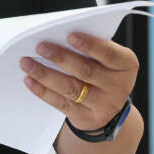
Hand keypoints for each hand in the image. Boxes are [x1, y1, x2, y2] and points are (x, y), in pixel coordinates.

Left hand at [19, 32, 137, 130]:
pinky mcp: (87, 118)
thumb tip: (57, 37)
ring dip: (45, 74)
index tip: (70, 36)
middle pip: (86, 71)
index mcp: (126, 65)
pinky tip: (30, 80)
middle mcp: (119, 86)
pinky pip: (61, 103)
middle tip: (41, 47)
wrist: (108, 106)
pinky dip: (43, 91)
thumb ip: (91, 49)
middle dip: (61, 58)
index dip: (90, 45)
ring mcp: (104, 105)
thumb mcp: (106, 58)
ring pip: (71, 88)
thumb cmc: (102, 71)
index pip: (109, 54)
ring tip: (27, 63)